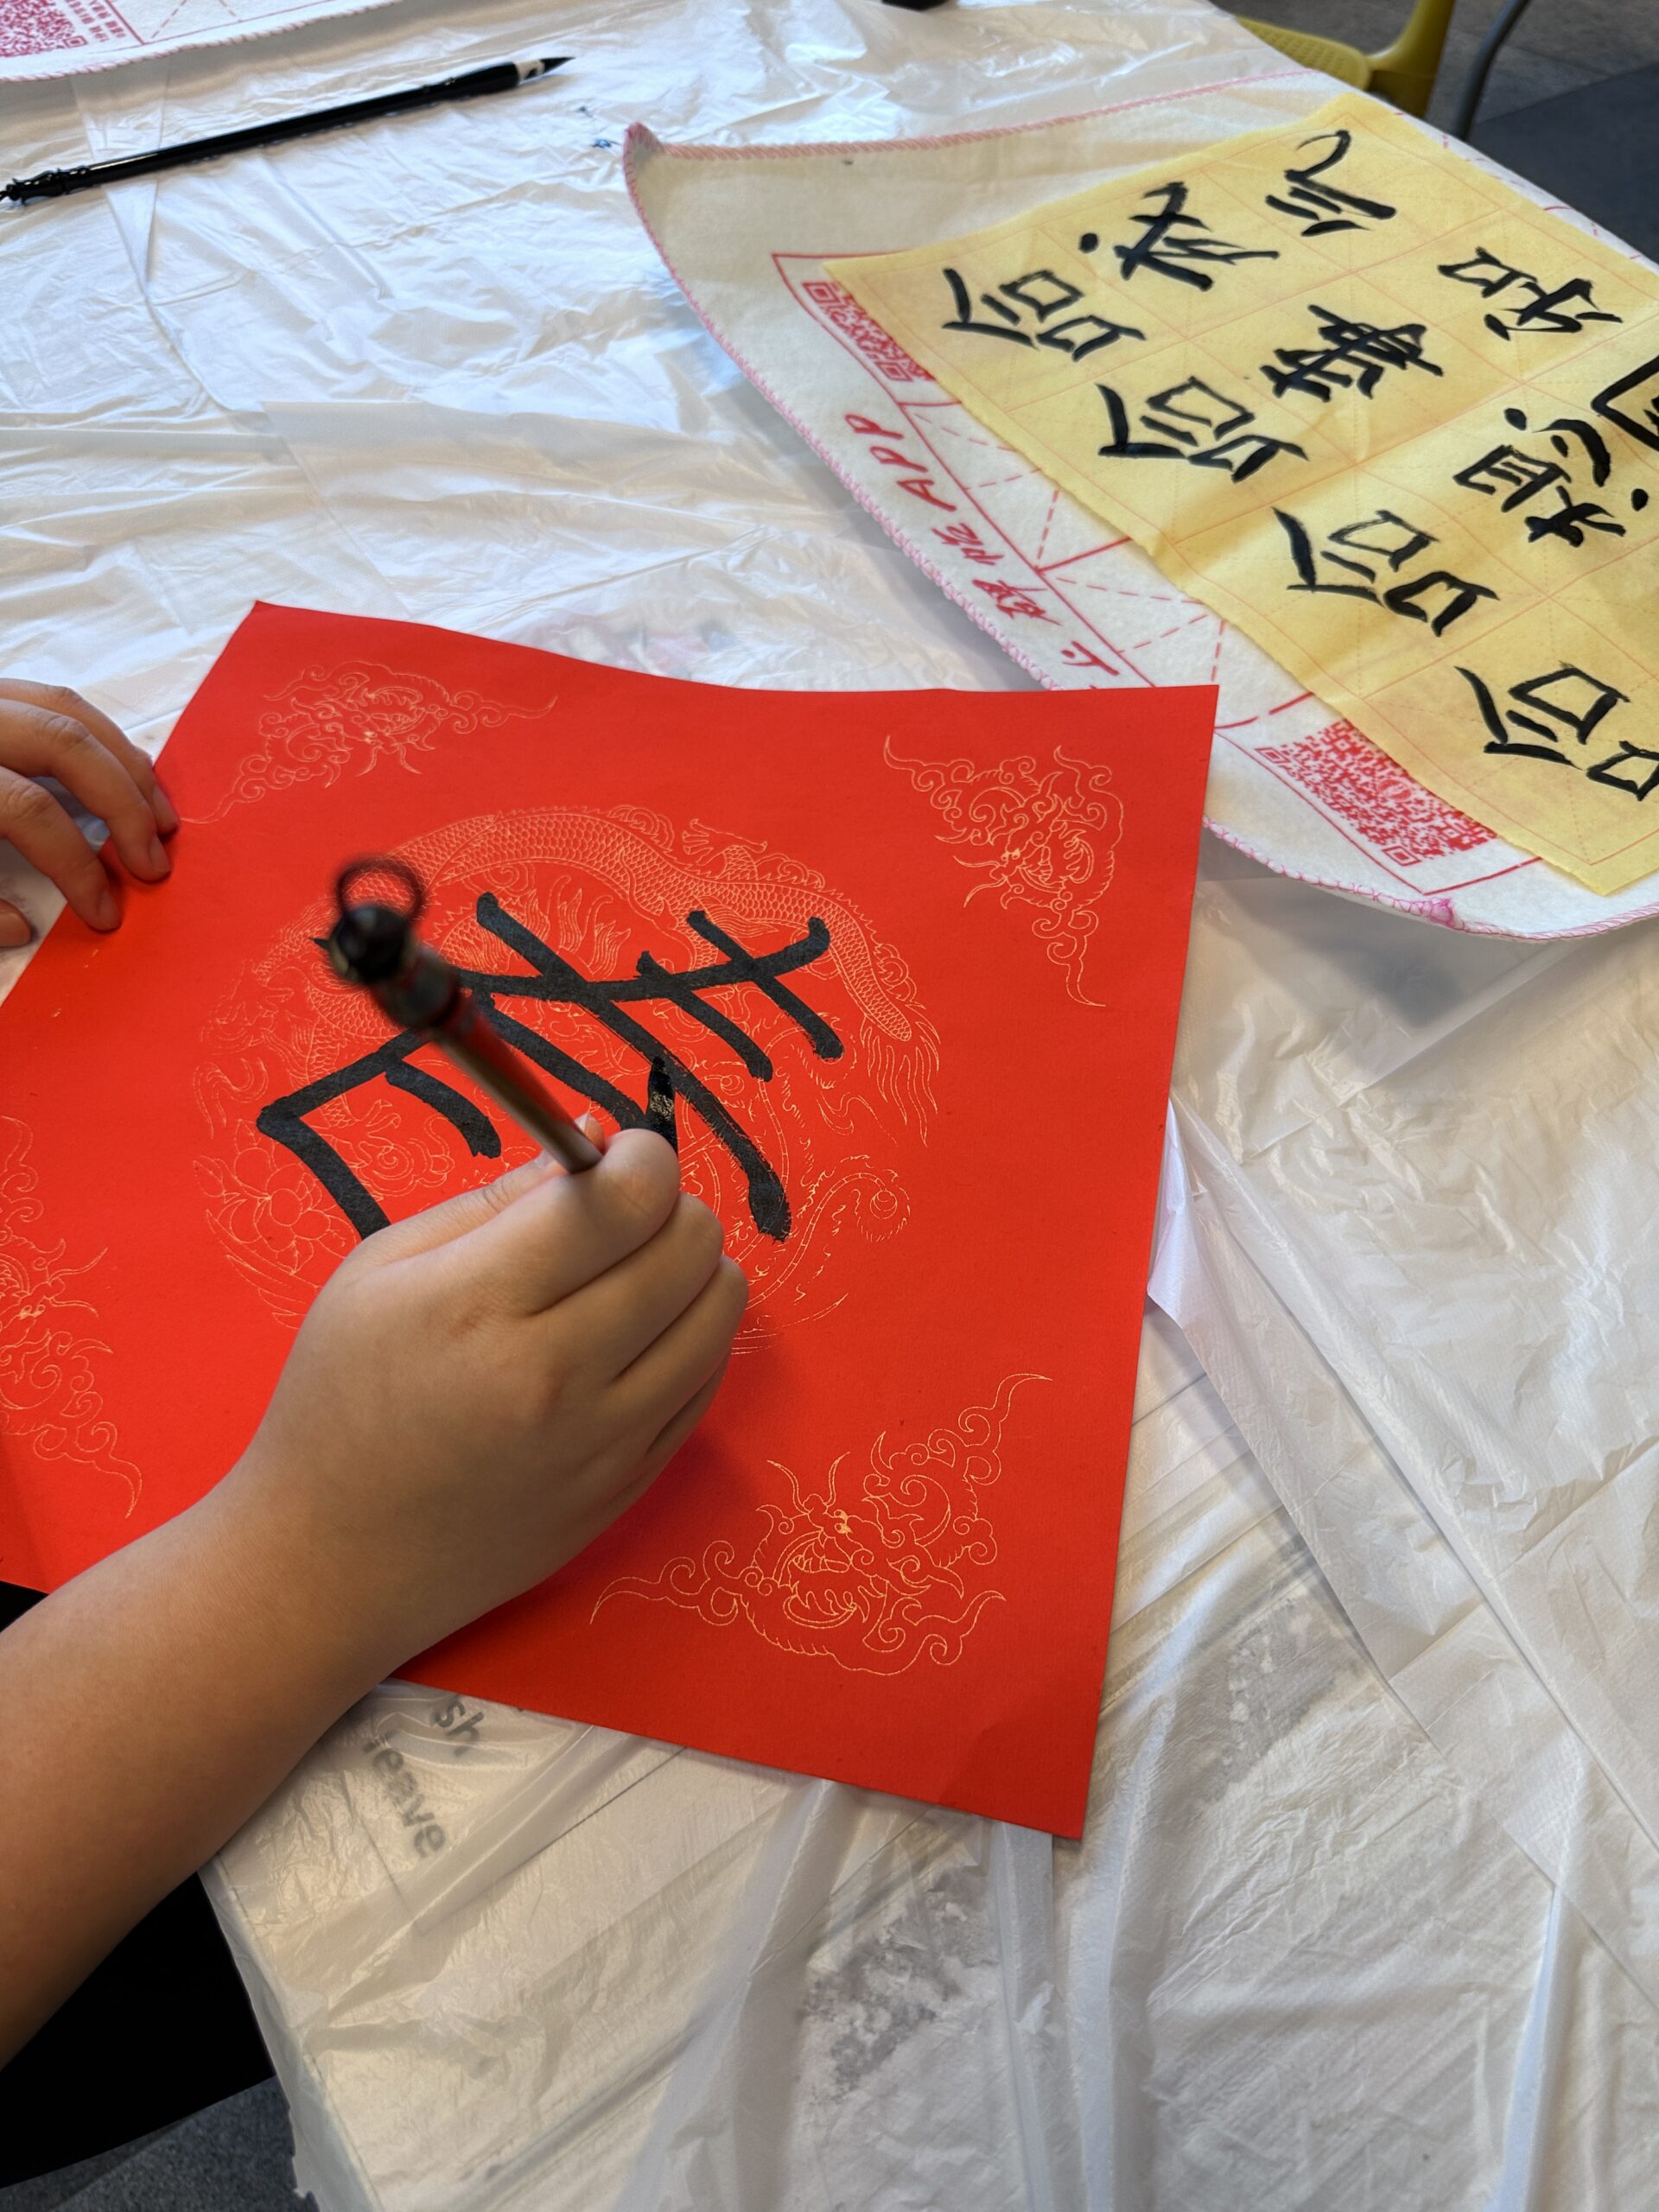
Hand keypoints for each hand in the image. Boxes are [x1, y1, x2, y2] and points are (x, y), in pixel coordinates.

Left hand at [0, 680, 177, 946]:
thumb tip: (23, 926)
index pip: (31, 811)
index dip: (76, 867)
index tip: (104, 914)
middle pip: (66, 746)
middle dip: (123, 806)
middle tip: (154, 861)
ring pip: (69, 710)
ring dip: (126, 765)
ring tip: (159, 818)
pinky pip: (54, 699)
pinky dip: (98, 736)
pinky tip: (121, 774)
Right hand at [222, 1133, 746, 1669]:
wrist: (328, 1563)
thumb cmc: (338, 1402)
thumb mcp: (380, 1271)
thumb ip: (497, 1198)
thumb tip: (595, 1136)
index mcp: (480, 1306)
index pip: (624, 1199)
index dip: (639, 1156)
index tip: (615, 1154)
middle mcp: (555, 1376)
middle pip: (687, 1245)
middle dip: (667, 1203)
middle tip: (620, 1212)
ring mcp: (602, 1442)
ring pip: (719, 1311)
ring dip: (694, 1267)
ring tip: (635, 1269)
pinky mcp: (627, 1489)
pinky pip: (708, 1383)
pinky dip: (691, 1337)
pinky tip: (637, 1334)